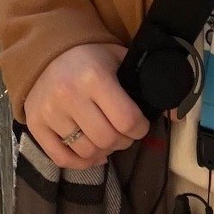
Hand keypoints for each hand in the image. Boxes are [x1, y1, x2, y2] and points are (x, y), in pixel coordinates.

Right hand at [24, 41, 149, 169]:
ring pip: (87, 152)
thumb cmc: (90, 58)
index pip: (127, 120)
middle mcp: (70, 94)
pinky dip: (81, 162)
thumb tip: (177, 115)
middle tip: (123, 133)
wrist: (48, 51)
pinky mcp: (36, 124)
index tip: (139, 125)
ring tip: (105, 138)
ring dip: (103, 152)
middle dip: (123, 141)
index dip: (140, 129)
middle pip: (108, 140)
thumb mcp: (119, 59)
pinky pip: (62, 158)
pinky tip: (90, 151)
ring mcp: (50, 112)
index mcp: (94, 76)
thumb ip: (147, 82)